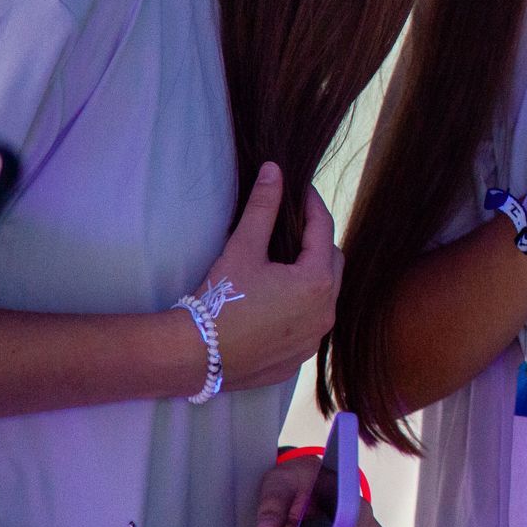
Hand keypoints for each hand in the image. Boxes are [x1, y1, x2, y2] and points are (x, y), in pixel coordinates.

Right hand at [198, 163, 341, 390]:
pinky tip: (280, 300)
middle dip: (317, 241)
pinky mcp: (300, 357)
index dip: (313, 206)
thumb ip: (263, 208)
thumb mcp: (243, 249)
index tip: (302, 191)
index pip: (324, 230)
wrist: (196, 356)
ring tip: (288, 261)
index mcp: (317, 281)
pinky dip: (302, 307)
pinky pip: (310, 323)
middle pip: (331, 263)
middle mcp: (325, 311)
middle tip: (295, 226)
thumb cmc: (221, 300)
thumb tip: (275, 170)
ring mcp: (315, 338)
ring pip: (325, 296)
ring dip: (312, 276)